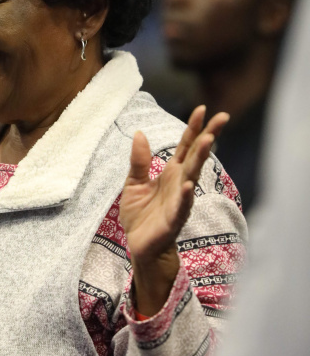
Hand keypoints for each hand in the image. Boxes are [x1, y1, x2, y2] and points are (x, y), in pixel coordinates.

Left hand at [119, 106, 228, 315]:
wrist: (139, 247)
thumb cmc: (140, 216)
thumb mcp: (134, 184)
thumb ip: (139, 161)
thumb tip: (140, 133)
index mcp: (171, 173)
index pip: (185, 146)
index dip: (193, 128)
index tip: (201, 109)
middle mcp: (179, 184)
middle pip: (196, 156)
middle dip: (208, 136)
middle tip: (222, 117)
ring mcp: (179, 201)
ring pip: (192, 176)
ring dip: (200, 159)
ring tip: (207, 141)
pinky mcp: (172, 220)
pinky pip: (181, 207)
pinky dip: (185, 196)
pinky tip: (189, 185)